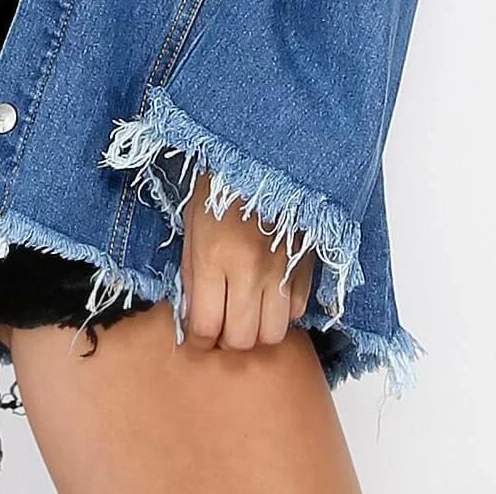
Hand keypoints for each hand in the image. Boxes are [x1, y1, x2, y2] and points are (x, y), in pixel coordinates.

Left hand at [179, 170, 316, 350]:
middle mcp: (248, 271)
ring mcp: (280, 271)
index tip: (196, 336)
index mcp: (212, 257)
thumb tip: (190, 317)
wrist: (265, 155)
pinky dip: (282, 314)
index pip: (206, 326)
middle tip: (221, 327)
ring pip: (272, 334)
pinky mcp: (305, 267)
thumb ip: (190, 273)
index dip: (198, 340)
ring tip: (246, 316)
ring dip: (257, 332)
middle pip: (241, 340)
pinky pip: (295, 313)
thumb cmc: (220, 184)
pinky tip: (269, 296)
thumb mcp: (192, 223)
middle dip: (226, 341)